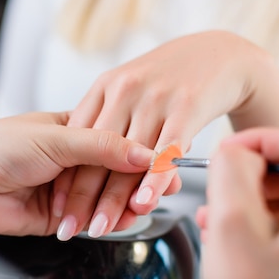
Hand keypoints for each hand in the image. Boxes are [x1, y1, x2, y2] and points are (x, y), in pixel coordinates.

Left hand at [0, 112, 153, 249]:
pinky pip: (93, 218)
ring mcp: (68, 187)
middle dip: (141, 179)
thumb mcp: (57, 138)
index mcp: (73, 128)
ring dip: (128, 201)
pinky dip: (110, 220)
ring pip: (108, 195)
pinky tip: (126, 219)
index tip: (167, 157)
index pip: (118, 138)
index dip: (142, 149)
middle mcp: (73, 158)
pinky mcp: (62, 215)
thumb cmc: (0, 147)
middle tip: (167, 184)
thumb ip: (103, 146)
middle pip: (117, 170)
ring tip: (148, 205)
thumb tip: (145, 152)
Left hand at [53, 31, 278, 239]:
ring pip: (129, 160)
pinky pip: (166, 151)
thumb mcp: (123, 91)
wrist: (220, 52)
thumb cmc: (169, 76)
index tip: (57, 206)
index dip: (67, 174)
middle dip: (83, 196)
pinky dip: (153, 180)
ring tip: (101, 227)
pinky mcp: (186, 108)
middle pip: (99, 154)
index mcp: (104, 88)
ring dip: (114, 199)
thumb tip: (84, 172)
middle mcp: (125, 92)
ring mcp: (155, 99)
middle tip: (72, 227)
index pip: (78, 141)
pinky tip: (143, 202)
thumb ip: (104, 127)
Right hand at [196, 128, 278, 278]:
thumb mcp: (231, 225)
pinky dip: (268, 217)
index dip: (259, 141)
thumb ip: (230, 170)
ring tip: (220, 217)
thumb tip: (234, 149)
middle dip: (254, 175)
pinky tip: (237, 233)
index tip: (228, 151)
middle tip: (221, 189)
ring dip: (256, 198)